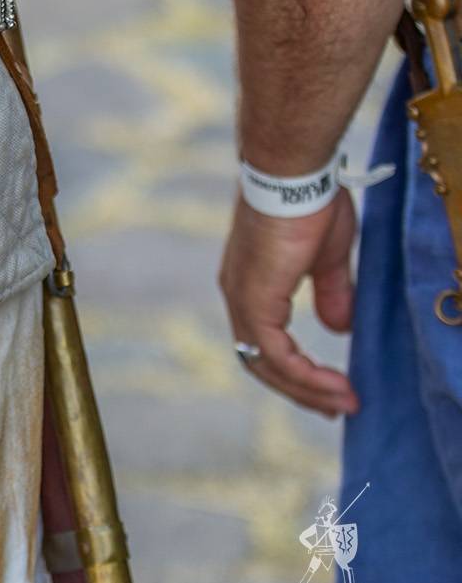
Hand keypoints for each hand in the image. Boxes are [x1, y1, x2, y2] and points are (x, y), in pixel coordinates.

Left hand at [217, 189, 358, 416]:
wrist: (294, 174)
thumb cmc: (310, 203)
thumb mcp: (326, 258)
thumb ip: (330, 293)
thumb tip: (339, 327)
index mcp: (251, 284)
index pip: (264, 342)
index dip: (295, 371)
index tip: (333, 388)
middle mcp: (237, 294)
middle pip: (260, 361)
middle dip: (301, 390)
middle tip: (337, 407)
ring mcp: (241, 298)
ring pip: (266, 364)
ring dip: (307, 389)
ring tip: (344, 403)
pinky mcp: (254, 299)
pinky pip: (275, 353)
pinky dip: (303, 375)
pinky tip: (333, 385)